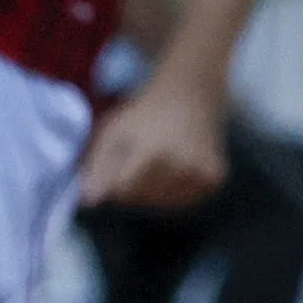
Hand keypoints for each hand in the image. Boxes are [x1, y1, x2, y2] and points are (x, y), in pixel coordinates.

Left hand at [74, 69, 228, 212]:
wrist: (188, 98)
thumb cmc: (143, 116)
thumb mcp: (112, 132)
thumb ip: (97, 167)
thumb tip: (88, 202)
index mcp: (153, 152)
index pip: (123, 191)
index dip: (113, 182)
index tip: (116, 165)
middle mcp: (182, 166)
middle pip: (141, 199)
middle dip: (130, 186)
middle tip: (137, 159)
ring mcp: (202, 175)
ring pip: (161, 204)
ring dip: (150, 192)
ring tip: (155, 162)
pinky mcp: (214, 181)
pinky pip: (182, 202)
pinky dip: (172, 192)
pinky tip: (172, 169)